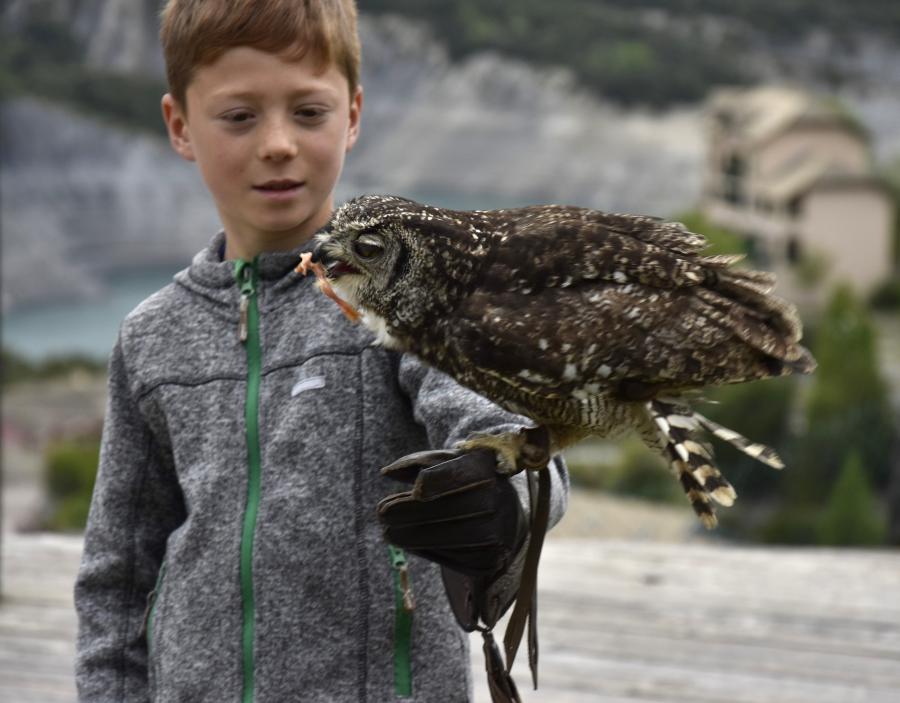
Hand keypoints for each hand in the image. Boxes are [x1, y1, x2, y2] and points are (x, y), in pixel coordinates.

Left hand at [376, 449, 526, 580]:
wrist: (505, 512)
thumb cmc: (465, 481)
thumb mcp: (446, 463)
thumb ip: (416, 462)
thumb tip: (387, 473)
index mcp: (486, 468)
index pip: (457, 474)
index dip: (432, 482)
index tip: (413, 490)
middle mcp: (497, 498)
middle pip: (450, 508)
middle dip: (411, 513)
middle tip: (382, 515)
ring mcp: (497, 531)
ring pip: (451, 537)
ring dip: (414, 536)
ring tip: (389, 533)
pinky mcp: (490, 559)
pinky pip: (456, 558)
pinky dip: (430, 551)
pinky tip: (412, 544)